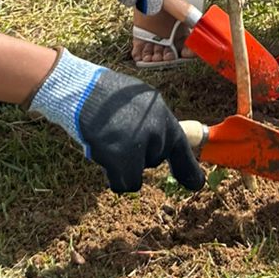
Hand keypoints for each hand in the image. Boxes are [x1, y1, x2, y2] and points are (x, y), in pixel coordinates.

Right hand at [28, 50, 204, 193]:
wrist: (82, 91)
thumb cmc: (104, 96)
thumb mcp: (138, 101)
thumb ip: (152, 122)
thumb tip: (161, 145)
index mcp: (163, 113)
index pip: (180, 146)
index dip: (188, 169)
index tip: (196, 186)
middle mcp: (159, 128)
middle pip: (153, 160)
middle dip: (136, 155)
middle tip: (116, 135)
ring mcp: (143, 143)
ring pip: (137, 174)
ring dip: (122, 166)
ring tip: (108, 140)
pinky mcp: (125, 158)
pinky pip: (125, 184)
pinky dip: (114, 178)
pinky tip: (103, 156)